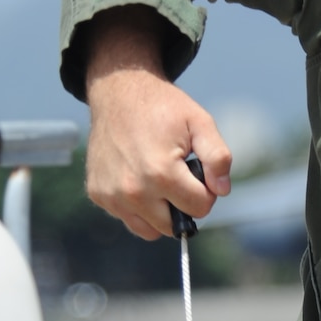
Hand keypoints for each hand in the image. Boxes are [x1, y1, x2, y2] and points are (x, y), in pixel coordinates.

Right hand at [84, 11, 231, 239]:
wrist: (118, 91)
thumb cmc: (161, 107)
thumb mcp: (200, 122)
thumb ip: (218, 158)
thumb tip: (221, 190)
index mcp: (161, 173)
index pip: (199, 209)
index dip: (205, 192)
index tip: (196, 172)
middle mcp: (133, 190)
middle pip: (174, 226)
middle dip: (183, 205)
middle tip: (178, 176)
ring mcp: (112, 195)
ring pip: (150, 230)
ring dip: (160, 212)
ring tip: (159, 179)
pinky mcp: (98, 195)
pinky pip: (128, 218)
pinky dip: (138, 207)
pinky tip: (139, 178)